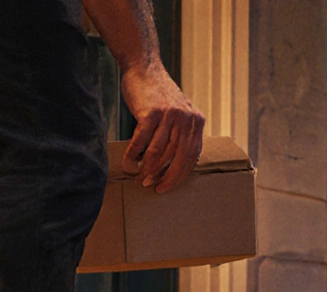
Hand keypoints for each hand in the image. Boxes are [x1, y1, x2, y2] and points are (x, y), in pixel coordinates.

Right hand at [119, 63, 204, 193]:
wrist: (144, 68)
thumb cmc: (158, 94)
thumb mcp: (179, 112)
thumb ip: (182, 133)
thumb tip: (179, 163)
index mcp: (197, 122)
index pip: (192, 156)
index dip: (180, 174)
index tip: (169, 186)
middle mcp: (187, 119)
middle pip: (178, 157)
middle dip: (166, 176)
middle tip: (154, 188)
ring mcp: (170, 115)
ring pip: (159, 152)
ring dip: (148, 169)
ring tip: (140, 179)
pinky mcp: (152, 112)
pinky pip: (142, 141)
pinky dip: (134, 155)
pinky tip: (129, 163)